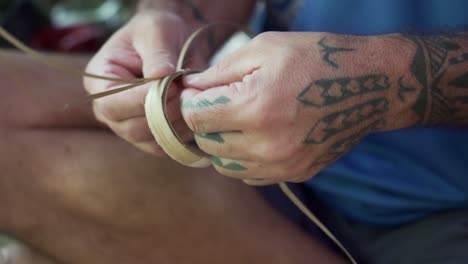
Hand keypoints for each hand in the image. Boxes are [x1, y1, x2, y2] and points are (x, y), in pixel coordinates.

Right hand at [84, 11, 203, 155]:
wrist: (172, 43)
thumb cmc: (158, 32)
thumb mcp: (157, 30)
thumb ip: (158, 53)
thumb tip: (162, 76)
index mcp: (99, 80)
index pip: (113, 103)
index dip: (143, 101)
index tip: (173, 87)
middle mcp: (108, 109)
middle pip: (131, 128)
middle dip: (164, 114)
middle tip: (188, 94)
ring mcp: (128, 126)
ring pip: (151, 140)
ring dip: (177, 124)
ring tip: (192, 100)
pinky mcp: (150, 136)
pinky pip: (166, 145)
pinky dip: (184, 133)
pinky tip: (194, 112)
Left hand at [181, 32, 393, 184]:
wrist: (371, 85)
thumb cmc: (317, 58)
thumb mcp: (264, 49)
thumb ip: (219, 72)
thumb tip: (189, 87)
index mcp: (256, 107)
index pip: (195, 118)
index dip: (187, 103)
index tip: (194, 92)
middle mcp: (268, 144)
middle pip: (207, 144)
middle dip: (202, 123)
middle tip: (214, 104)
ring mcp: (283, 165)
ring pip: (225, 165)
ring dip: (221, 143)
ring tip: (235, 120)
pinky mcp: (295, 174)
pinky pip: (250, 176)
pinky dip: (243, 158)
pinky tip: (255, 137)